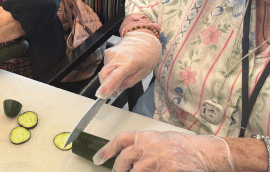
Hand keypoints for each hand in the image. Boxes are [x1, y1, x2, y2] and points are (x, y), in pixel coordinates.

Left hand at [93, 131, 234, 171]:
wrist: (206, 152)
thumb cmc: (185, 146)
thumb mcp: (161, 139)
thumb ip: (143, 146)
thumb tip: (129, 156)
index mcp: (146, 137)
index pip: (120, 140)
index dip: (107, 149)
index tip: (99, 158)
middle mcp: (148, 147)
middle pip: (124, 160)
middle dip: (119, 169)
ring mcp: (156, 161)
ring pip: (134, 171)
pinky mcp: (166, 171)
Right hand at [95, 31, 160, 98]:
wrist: (144, 39)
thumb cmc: (147, 55)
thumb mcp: (143, 73)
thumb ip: (129, 82)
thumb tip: (118, 89)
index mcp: (129, 63)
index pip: (115, 76)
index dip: (107, 87)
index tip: (102, 95)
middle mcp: (117, 57)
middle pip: (104, 75)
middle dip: (106, 87)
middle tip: (114, 93)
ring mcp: (111, 54)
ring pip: (104, 72)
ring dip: (109, 78)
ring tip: (121, 76)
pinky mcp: (107, 52)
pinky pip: (105, 66)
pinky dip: (110, 71)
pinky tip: (119, 69)